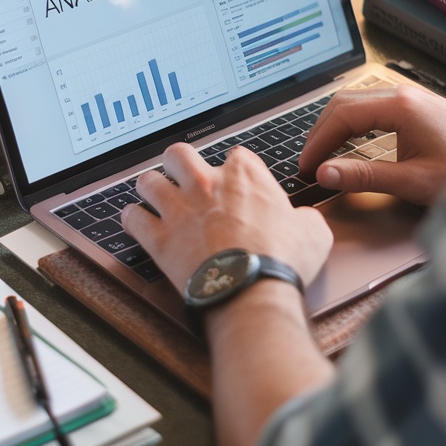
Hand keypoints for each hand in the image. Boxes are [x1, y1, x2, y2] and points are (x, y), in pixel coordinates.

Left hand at [120, 143, 332, 295]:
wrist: (252, 291)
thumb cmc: (282, 261)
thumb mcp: (313, 232)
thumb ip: (303, 217)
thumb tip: (303, 220)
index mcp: (244, 174)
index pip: (234, 156)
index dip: (234, 171)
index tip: (235, 187)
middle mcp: (206, 183)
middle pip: (178, 154)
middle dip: (179, 165)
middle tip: (184, 180)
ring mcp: (179, 208)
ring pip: (148, 181)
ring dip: (151, 189)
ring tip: (155, 199)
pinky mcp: (159, 237)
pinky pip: (132, 218)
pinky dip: (133, 221)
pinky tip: (137, 224)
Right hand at [299, 84, 445, 207]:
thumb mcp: (413, 181)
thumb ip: (365, 176)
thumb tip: (326, 173)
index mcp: (400, 106)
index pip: (342, 116)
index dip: (318, 142)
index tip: (307, 166)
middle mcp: (404, 95)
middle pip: (345, 103)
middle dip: (322, 132)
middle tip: (310, 161)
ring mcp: (412, 98)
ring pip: (358, 102)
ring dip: (337, 126)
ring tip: (325, 153)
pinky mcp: (419, 108)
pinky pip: (374, 107)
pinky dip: (355, 123)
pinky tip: (352, 141)